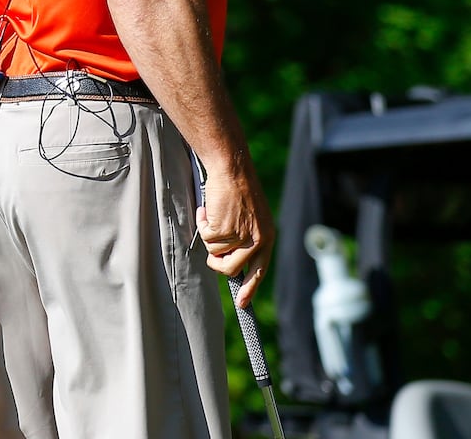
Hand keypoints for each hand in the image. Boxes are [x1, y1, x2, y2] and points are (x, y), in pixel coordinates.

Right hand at [194, 161, 273, 307]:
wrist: (232, 167)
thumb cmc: (239, 188)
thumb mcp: (252, 216)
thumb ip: (247, 238)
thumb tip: (232, 261)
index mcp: (267, 237)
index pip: (260, 270)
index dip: (250, 288)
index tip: (242, 303)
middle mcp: (257, 240)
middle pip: (231, 269)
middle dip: (217, 264)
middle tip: (211, 256)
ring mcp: (241, 236)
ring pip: (215, 252)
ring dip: (209, 236)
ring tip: (212, 215)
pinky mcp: (225, 229)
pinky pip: (206, 238)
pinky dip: (203, 223)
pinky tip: (208, 208)